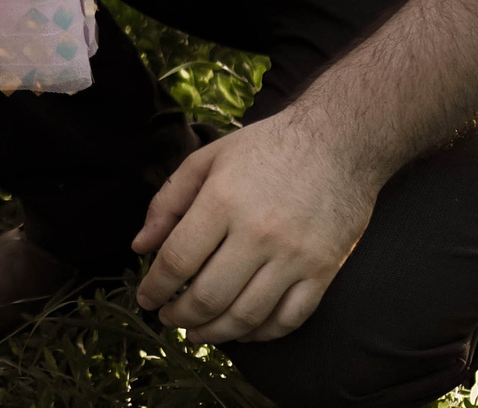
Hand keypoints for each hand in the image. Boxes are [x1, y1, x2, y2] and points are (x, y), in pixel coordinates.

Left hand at [131, 112, 377, 343]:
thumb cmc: (266, 148)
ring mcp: (294, 257)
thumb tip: (139, 247)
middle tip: (167, 319)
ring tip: (196, 333)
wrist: (338, 144)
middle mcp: (258, 233)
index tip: (145, 299)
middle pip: (209, 296)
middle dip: (179, 316)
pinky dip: (260, 334)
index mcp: (223, 201)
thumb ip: (168, 201)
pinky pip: (288, 319)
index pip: (178, 260)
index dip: (155, 287)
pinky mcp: (323, 272)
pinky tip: (241, 331)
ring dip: (214, 333)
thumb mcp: (207, 159)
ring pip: (246, 317)